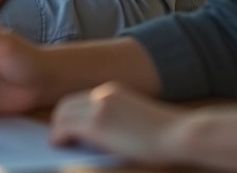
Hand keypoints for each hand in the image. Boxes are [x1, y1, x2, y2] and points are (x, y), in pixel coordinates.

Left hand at [49, 82, 188, 166]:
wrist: (179, 134)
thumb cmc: (167, 134)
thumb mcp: (137, 118)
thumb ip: (117, 118)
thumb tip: (99, 132)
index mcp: (113, 91)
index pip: (80, 99)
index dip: (70, 113)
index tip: (67, 126)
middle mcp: (102, 94)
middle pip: (67, 104)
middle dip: (59, 120)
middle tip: (57, 136)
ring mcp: (98, 108)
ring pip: (62, 114)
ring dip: (57, 129)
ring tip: (58, 142)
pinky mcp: (96, 124)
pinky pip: (65, 128)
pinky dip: (58, 137)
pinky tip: (58, 145)